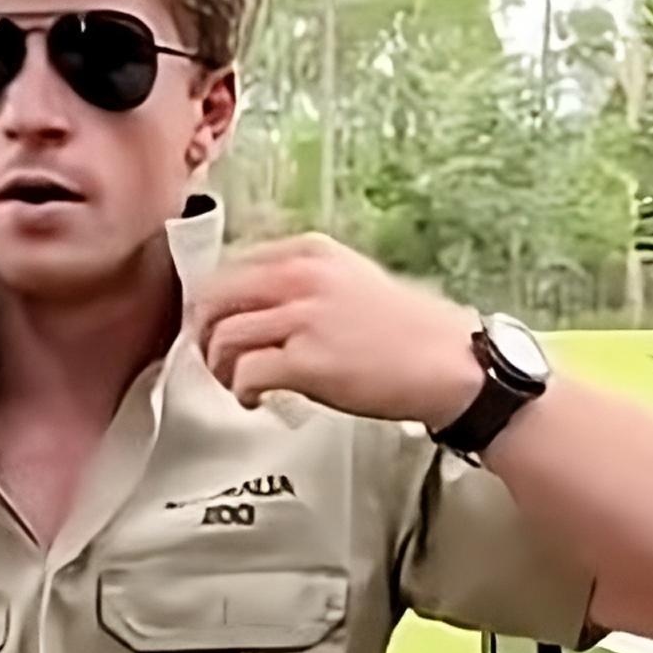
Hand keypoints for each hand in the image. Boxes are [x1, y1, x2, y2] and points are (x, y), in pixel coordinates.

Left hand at [194, 232, 482, 428]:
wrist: (448, 362)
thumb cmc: (407, 333)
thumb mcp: (351, 282)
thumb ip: (304, 285)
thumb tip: (260, 309)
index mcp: (310, 252)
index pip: (233, 266)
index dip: (217, 304)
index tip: (221, 328)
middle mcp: (301, 276)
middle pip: (215, 297)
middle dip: (205, 333)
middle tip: (216, 360)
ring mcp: (303, 317)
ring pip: (222, 335)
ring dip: (218, 367)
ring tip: (236, 384)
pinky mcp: (306, 361)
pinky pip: (245, 372)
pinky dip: (240, 390)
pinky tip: (254, 400)